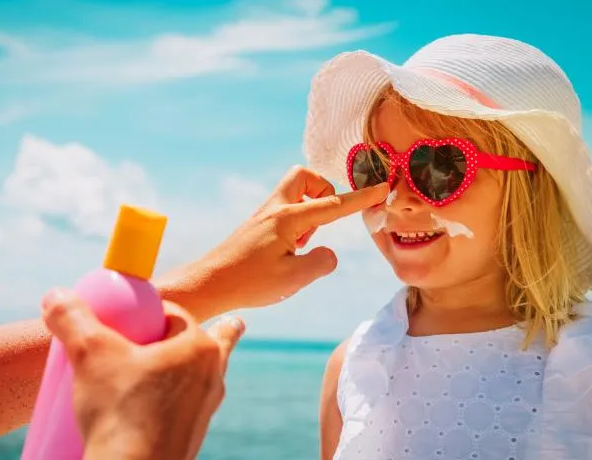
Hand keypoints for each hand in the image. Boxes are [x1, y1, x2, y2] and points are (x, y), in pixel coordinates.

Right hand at [41, 289, 244, 459]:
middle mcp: (211, 378)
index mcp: (199, 349)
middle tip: (204, 327)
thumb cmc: (119, 413)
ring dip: (189, 368)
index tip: (128, 317)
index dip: (149, 310)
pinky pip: (186, 408)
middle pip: (202, 343)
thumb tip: (55, 295)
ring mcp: (204, 410)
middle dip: (202, 333)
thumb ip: (72, 319)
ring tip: (188, 364)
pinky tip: (161, 407)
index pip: (174, 314)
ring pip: (198, 377)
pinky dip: (176, 401)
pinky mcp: (191, 437)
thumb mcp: (89, 355)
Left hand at [156, 166, 388, 319]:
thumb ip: (321, 262)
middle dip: (323, 191)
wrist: (208, 284)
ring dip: (309, 211)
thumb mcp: (294, 278)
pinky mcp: (257, 226)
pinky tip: (288, 252)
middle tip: (323, 222)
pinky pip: (285, 210)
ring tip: (301, 246)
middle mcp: (275, 209)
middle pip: (305, 176)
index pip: (333, 205)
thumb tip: (329, 253)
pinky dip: (296, 224)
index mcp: (288, 218)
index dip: (361, 198)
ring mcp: (264, 216)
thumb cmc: (249, 282)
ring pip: (294, 193)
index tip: (382, 187)